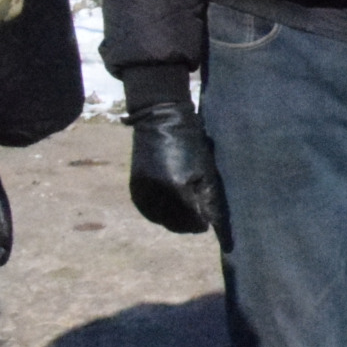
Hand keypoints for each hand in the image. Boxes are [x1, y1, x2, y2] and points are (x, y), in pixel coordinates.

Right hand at [128, 98, 230, 246]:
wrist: (160, 120)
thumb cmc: (190, 141)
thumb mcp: (205, 169)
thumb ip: (208, 198)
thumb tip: (212, 222)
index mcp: (177, 186)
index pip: (191, 218)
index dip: (201, 224)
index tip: (208, 226)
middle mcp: (157, 192)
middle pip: (175, 222)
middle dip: (188, 225)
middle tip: (198, 223)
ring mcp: (143, 190)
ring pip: (160, 219)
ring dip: (173, 222)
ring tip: (186, 217)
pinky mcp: (134, 187)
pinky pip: (147, 210)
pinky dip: (158, 214)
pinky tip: (169, 212)